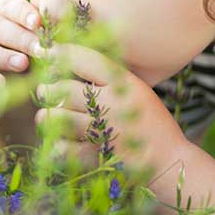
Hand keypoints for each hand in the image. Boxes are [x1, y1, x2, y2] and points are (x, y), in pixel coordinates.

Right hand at [0, 0, 41, 94]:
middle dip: (20, 39)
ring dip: (4, 57)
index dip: (24, 14)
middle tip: (40, 49)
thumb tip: (64, 14)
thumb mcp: (42, 33)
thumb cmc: (36, 49)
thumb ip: (48, 24)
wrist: (22, 84)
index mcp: (0, 8)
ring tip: (23, 64)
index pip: (10, 7)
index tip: (38, 23)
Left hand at [32, 43, 185, 173]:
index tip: (47, 52)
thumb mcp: (137, 92)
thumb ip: (109, 78)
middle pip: (62, 89)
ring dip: (47, 118)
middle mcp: (112, 104)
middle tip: (44, 91)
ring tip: (48, 118)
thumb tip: (68, 60)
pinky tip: (60, 143)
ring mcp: (104, 131)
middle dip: (48, 89)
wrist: (171, 162)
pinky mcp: (97, 157)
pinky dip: (56, 146)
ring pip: (56, 118)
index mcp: (124, 83)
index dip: (60, 52)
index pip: (83, 58)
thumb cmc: (152, 124)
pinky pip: (61, 148)